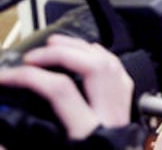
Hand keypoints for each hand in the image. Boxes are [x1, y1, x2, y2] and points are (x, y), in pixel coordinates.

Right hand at [0, 34, 133, 139]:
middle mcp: (110, 122)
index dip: (30, 76)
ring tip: (57, 45)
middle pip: (96, 68)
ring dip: (84, 49)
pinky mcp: (126, 118)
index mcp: (87, 137)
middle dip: (63, 53)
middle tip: (35, 55)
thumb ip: (21, 146)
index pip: (60, 90)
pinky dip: (103, 60)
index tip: (8, 76)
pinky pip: (121, 77)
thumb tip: (2, 134)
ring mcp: (122, 117)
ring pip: (113, 67)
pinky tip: (86, 55)